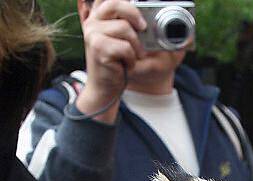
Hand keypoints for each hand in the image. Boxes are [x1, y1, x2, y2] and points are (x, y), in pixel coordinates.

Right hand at [76, 0, 146, 122]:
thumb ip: (128, 22)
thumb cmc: (117, 64)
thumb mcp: (123, 39)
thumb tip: (149, 14)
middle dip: (134, 14)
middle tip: (143, 28)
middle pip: (116, 3)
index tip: (139, 17)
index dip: (127, 3)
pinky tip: (126, 64)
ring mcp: (92, 33)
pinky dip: (131, 58)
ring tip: (133, 56)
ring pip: (124, 28)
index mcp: (98, 14)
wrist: (105, 88)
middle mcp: (92, 20)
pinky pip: (124, 47)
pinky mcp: (97, 47)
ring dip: (136, 45)